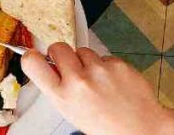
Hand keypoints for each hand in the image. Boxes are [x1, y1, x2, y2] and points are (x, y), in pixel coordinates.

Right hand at [23, 43, 173, 134]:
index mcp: (62, 96)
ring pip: (83, 50)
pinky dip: (106, 66)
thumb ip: (58, 88)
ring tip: (97, 80)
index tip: (35, 56)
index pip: (32, 62)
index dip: (32, 56)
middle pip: (57, 47)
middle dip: (61, 54)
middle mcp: (78, 80)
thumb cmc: (105, 125)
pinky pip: (104, 56)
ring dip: (86, 60)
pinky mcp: (117, 64)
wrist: (141, 128)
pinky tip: (112, 82)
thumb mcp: (71, 111)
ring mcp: (99, 70)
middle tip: (70, 67)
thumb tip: (49, 66)